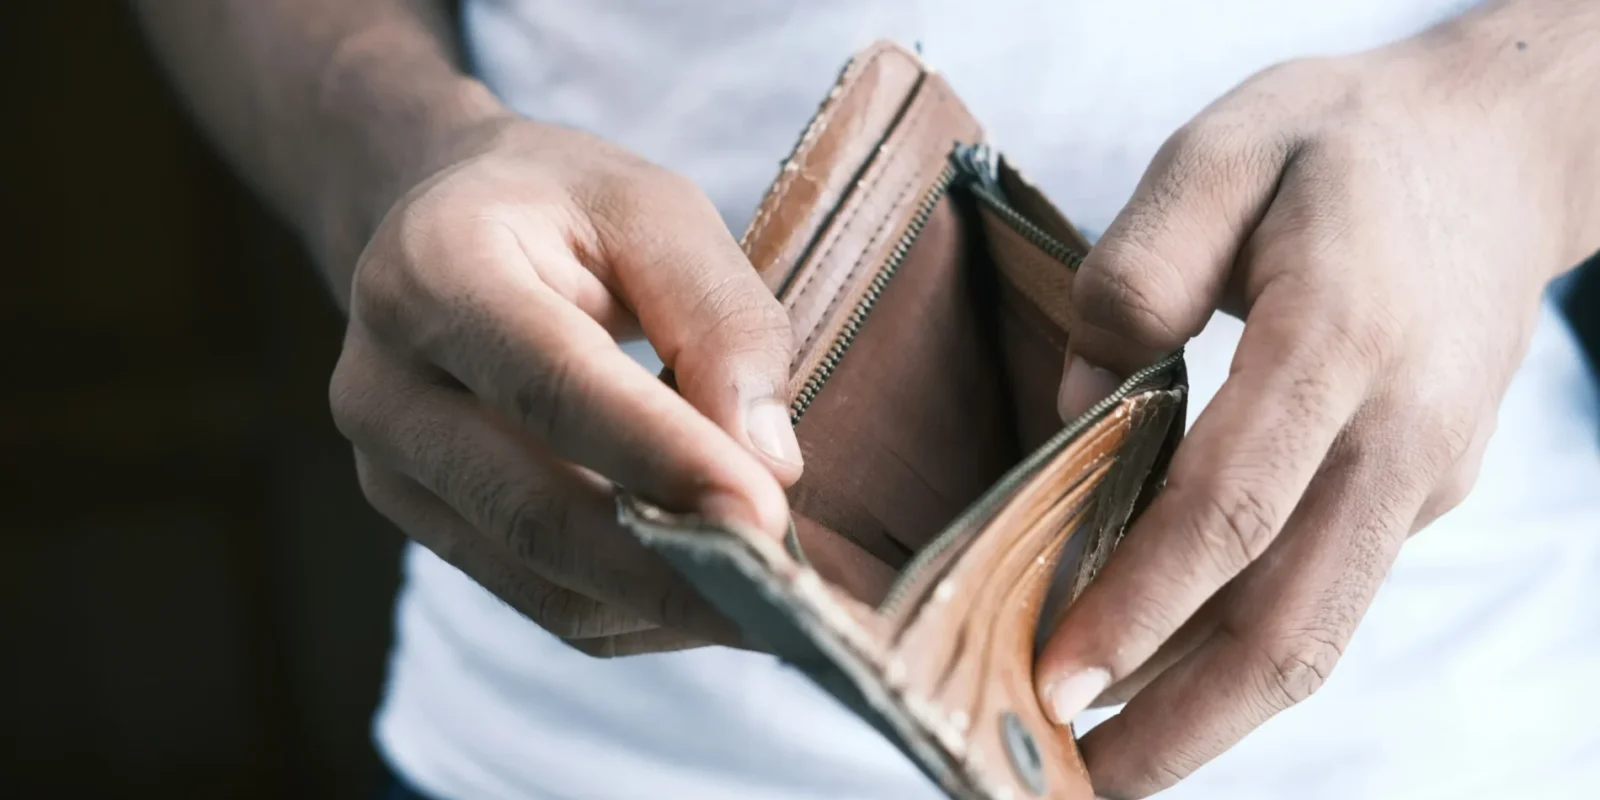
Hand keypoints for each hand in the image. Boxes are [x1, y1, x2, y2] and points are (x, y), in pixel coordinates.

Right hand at [331, 117, 817, 655]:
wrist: (443, 226)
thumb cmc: (565, 209)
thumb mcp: (657, 212)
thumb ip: (720, 320)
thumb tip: (770, 463)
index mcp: (436, 269)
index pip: (553, 385)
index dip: (662, 459)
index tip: (766, 515)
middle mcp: (386, 382)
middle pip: (534, 511)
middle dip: (671, 567)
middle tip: (787, 596)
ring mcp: (389, 468)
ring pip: (539, 579)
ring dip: (664, 604)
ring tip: (770, 603)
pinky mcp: (422, 524)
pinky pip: (540, 601)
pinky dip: (636, 612)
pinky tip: (710, 592)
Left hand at [1037, 5, 1599, 795]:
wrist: (1496, 151)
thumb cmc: (1339, 146)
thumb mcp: (1221, 152)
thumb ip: (1137, 274)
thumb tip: (1078, 408)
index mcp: (1340, 337)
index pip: (1234, 507)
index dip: (1142, 605)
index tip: (1055, 677)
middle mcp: (1397, 431)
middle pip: (1293, 619)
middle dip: (1181, 720)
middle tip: (1073, 782)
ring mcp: (1420, 473)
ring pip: (1319, 628)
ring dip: (1214, 712)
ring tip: (1112, 760)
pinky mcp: (1419, 491)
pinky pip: (1326, 588)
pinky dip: (1245, 648)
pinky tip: (1167, 666)